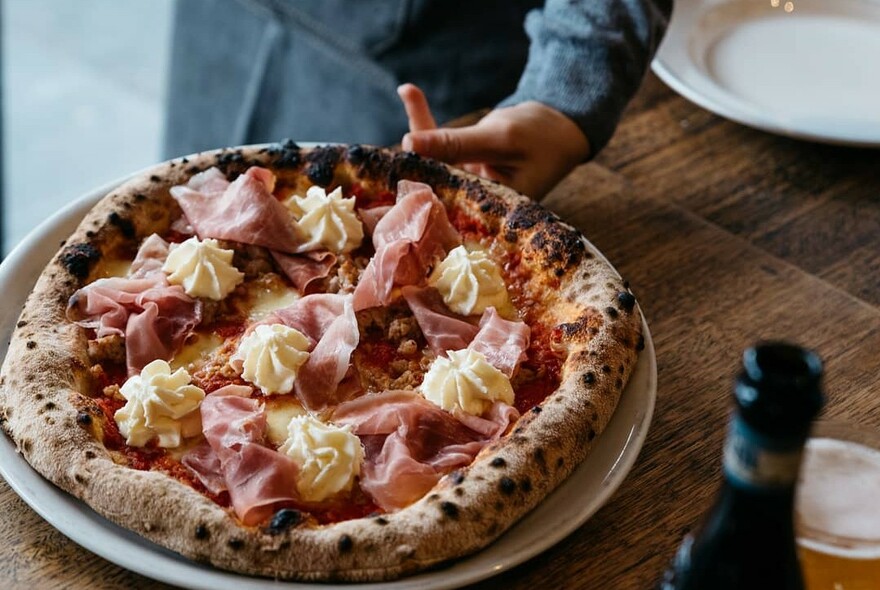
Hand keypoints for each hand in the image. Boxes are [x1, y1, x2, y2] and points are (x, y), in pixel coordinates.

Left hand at [397, 83, 589, 198]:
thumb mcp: (499, 139)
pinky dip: (426, 124)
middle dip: (407, 162)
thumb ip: (454, 145)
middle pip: (431, 184)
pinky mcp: (464, 170)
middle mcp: (474, 206)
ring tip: (410, 91)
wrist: (562, 128)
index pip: (442, 206)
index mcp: (488, 214)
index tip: (388, 170)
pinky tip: (411, 91)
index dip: (411, 190)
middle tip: (386, 137)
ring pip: (432, 164)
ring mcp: (468, 188)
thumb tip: (408, 144)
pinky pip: (439, 149)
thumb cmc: (542, 137)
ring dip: (417, 132)